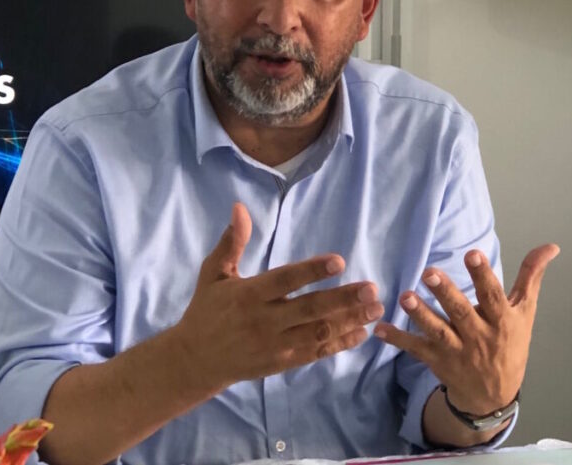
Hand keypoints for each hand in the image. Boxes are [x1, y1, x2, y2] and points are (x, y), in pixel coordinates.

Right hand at [172, 203, 384, 390]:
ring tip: (376, 308)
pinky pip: (315, 353)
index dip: (312, 271)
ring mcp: (275, 344)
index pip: (285, 281)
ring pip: (318, 332)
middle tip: (372, 289)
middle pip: (309, 309)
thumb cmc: (206, 310)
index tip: (339, 261)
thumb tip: (239, 207)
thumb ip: (231, 243)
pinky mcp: (282, 362)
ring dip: (349, 321)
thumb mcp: (212, 273)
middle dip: (343, 299)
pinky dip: (340, 344)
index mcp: (249, 295)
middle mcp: (264, 321)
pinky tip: (362, 332)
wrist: (195, 360)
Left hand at [374, 244, 558, 414]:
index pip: (492, 296)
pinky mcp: (437, 360)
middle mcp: (479, 336)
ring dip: (420, 314)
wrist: (495, 394)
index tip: (471, 255)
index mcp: (502, 320)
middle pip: (461, 312)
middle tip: (429, 271)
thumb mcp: (525, 311)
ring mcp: (457, 350)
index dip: (482, 276)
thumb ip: (531, 276)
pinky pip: (416, 349)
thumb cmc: (511, 344)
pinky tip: (379, 328)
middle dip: (445, 293)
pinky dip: (398, 339)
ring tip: (405, 297)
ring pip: (437, 331)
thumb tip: (550, 246)